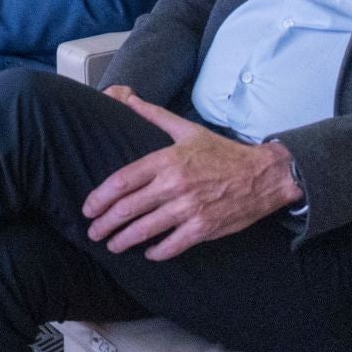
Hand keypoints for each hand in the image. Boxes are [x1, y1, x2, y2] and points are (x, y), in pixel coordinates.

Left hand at [81, 89, 302, 260]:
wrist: (262, 175)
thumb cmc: (222, 152)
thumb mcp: (187, 130)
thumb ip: (154, 115)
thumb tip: (126, 98)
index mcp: (166, 160)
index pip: (122, 181)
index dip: (100, 197)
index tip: (88, 208)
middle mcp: (174, 185)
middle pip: (128, 208)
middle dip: (105, 223)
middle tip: (93, 232)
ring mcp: (189, 208)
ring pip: (146, 229)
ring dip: (124, 240)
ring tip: (112, 245)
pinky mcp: (204, 228)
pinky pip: (172, 245)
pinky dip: (157, 251)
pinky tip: (148, 253)